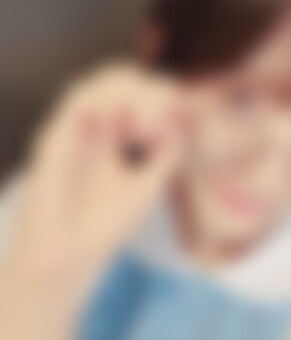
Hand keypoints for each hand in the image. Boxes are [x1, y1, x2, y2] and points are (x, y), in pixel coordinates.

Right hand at [9, 63, 184, 291]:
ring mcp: (73, 130)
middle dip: (148, 87)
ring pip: (96, 85)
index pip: (136, 94)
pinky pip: (78, 105)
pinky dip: (106, 104)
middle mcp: (93, 127)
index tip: (185, 108)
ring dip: (127, 91)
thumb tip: (183, 121)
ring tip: (149, 119)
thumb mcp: (149, 186)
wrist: (68, 258)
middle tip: (170, 104)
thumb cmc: (107, 225)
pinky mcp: (55, 138)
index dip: (161, 92)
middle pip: (118, 81)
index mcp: (115, 135)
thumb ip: (167, 153)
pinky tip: (128, 124)